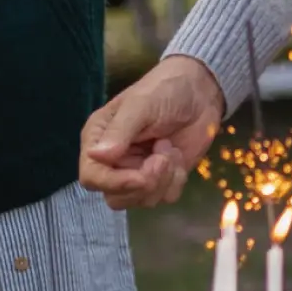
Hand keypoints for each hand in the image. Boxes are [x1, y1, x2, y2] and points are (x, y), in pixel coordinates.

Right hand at [79, 57, 225, 209]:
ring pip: (142, 200)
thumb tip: (95, 156)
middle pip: (116, 197)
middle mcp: (114, 162)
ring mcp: (138, 172)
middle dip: (144, 183)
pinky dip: (176, 181)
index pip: (91, 177)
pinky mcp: (162, 179)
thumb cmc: (163, 90)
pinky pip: (165, 197)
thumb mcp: (140, 104)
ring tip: (170, 148)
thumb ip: (120, 131)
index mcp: (98, 140)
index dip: (113, 183)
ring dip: (163, 179)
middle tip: (163, 158)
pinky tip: (178, 156)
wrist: (199, 92)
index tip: (141, 176)